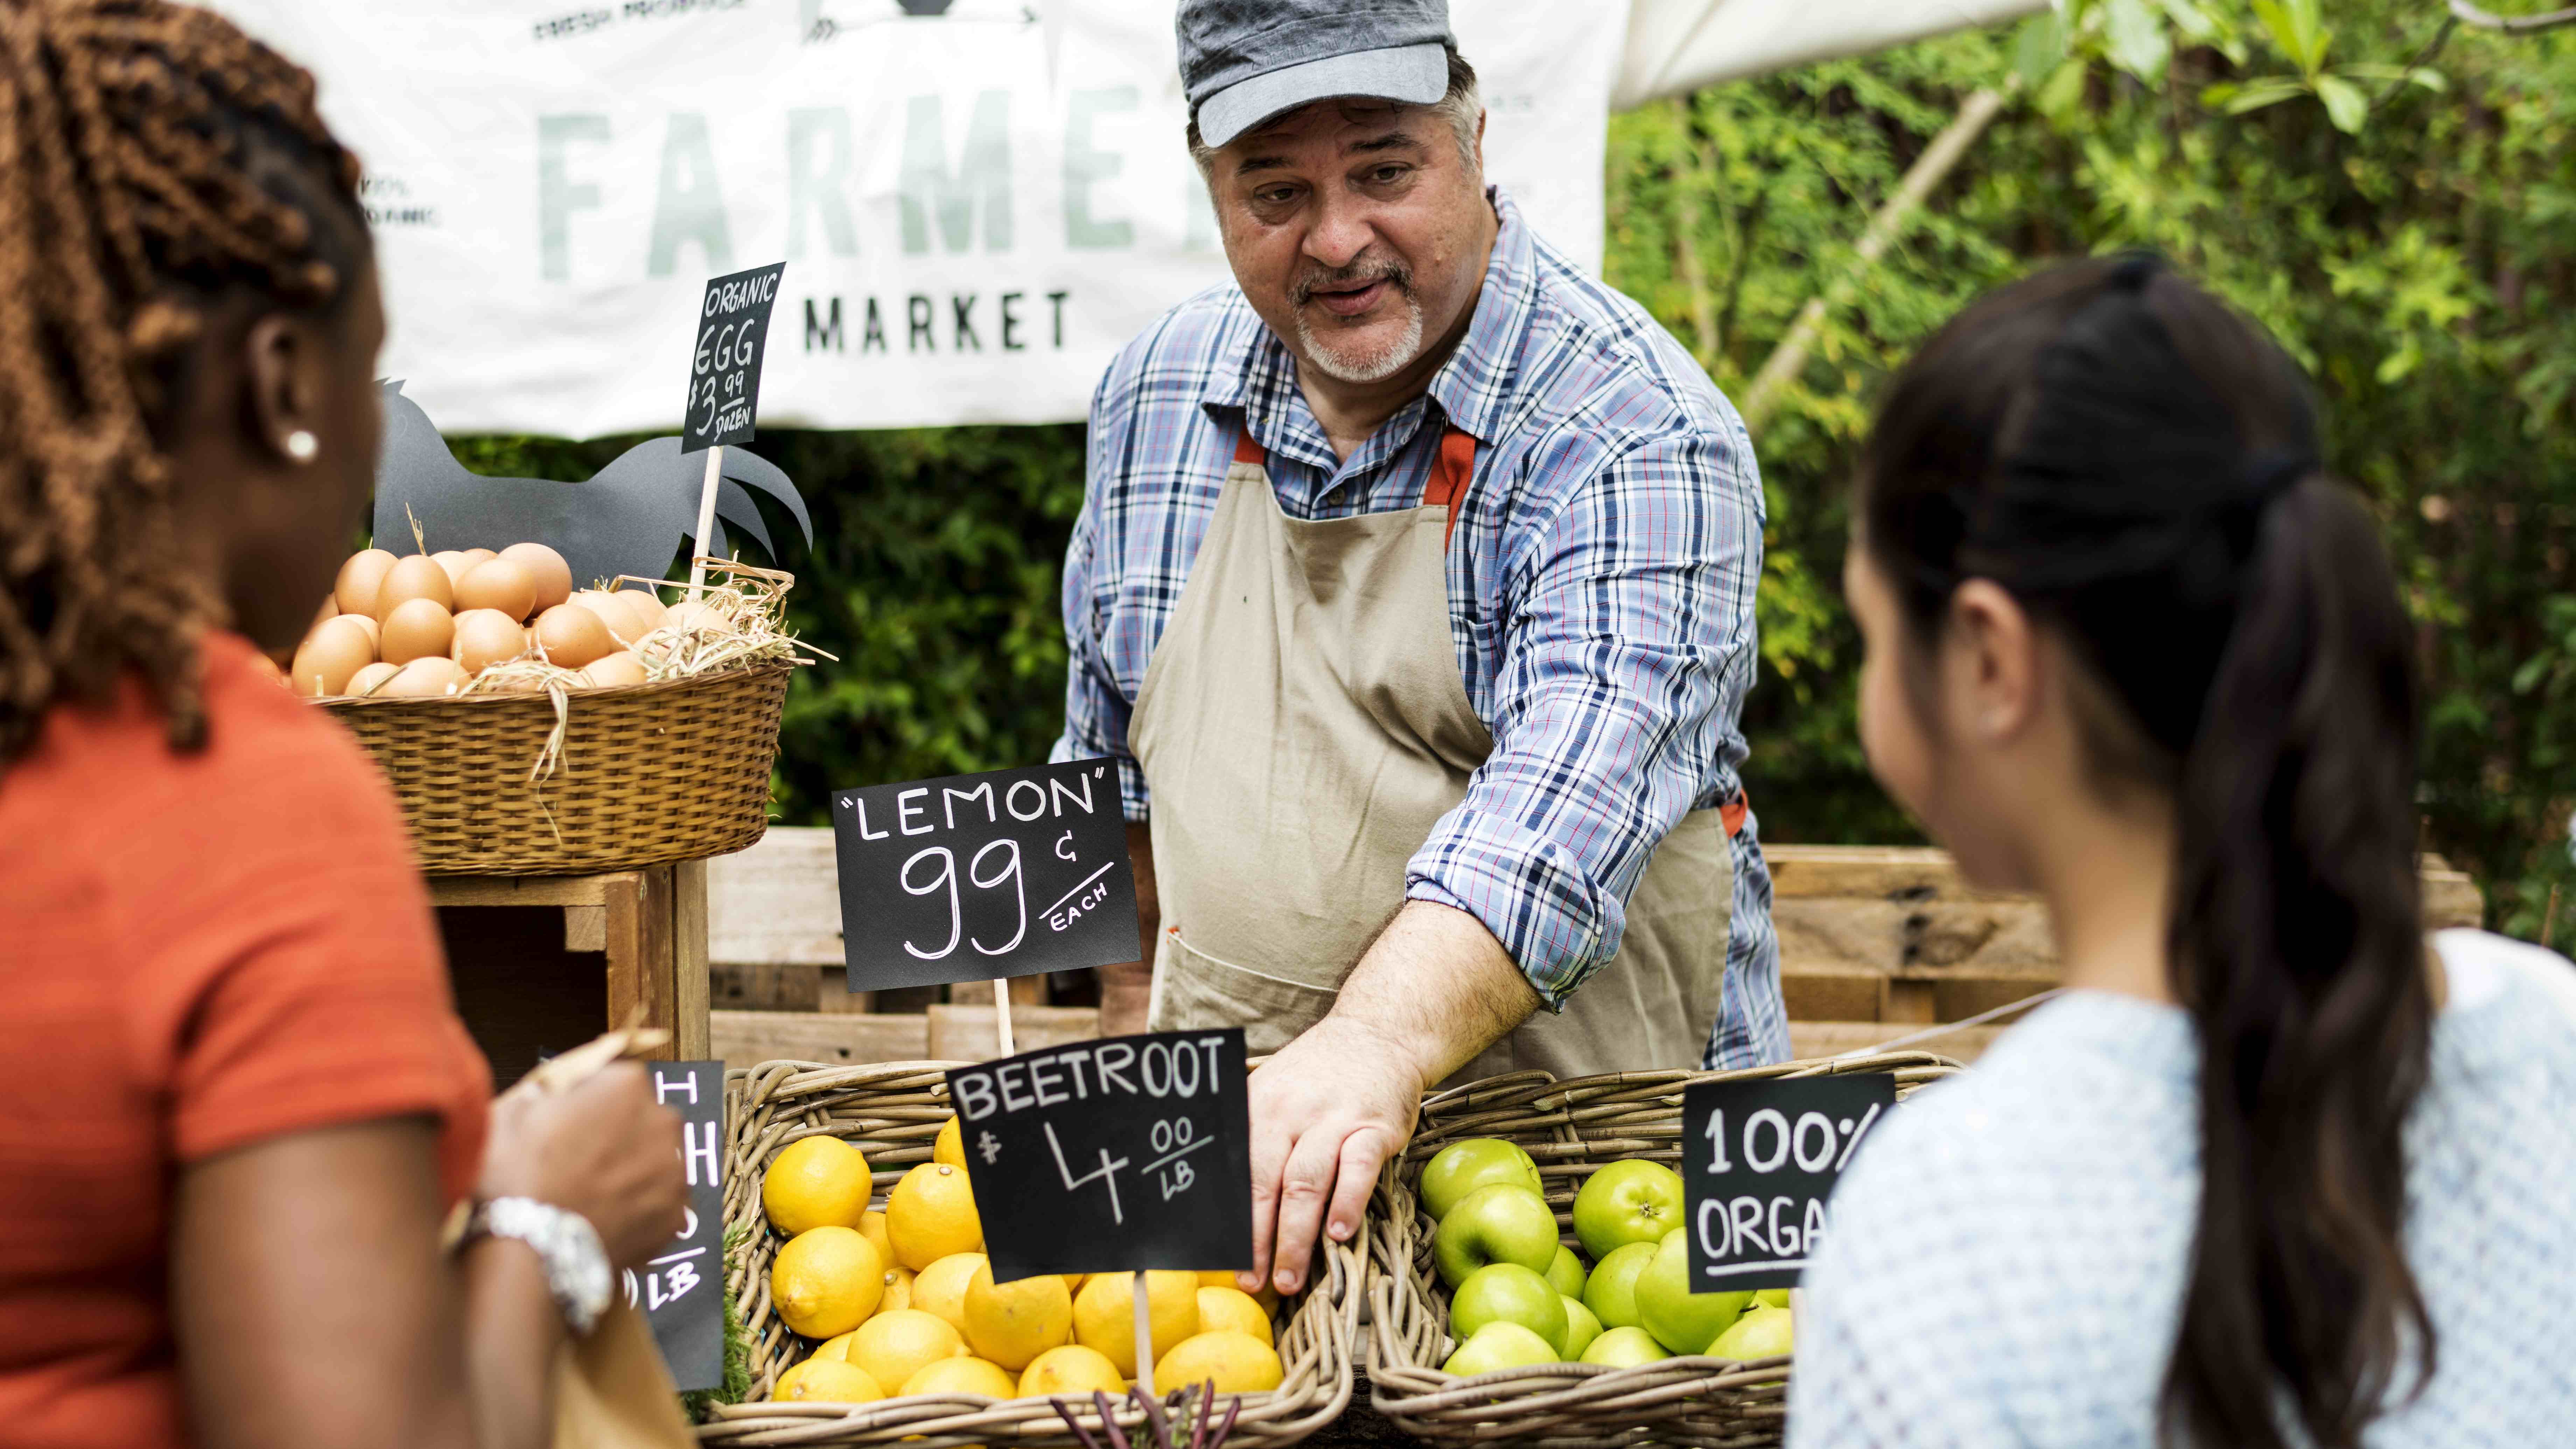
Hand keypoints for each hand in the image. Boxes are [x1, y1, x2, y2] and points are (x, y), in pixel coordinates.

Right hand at [479, 1062, 686, 1270]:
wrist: (532, 1252)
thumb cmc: (518, 1178)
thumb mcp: (512, 1114)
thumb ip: (545, 1093)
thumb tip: (551, 1095)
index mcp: (626, 1086)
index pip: (617, 1081)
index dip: (593, 1103)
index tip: (573, 1123)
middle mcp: (663, 1121)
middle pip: (645, 1119)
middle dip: (620, 1135)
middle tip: (582, 1162)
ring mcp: (675, 1171)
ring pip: (656, 1162)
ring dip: (633, 1172)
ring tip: (592, 1195)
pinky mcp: (677, 1214)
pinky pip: (660, 1203)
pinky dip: (641, 1209)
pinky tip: (608, 1218)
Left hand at [1244, 1016, 1423, 1295]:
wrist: (1378, 1034)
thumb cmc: (1318, 1077)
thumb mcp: (1273, 1092)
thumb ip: (1254, 1138)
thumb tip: (1224, 1200)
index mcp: (1258, 1109)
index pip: (1237, 1174)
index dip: (1230, 1222)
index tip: (1223, 1261)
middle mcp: (1290, 1113)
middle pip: (1265, 1184)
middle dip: (1256, 1240)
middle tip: (1252, 1281)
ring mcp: (1333, 1119)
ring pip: (1306, 1182)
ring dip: (1296, 1236)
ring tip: (1290, 1277)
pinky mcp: (1374, 1126)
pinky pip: (1357, 1167)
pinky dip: (1346, 1202)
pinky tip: (1338, 1233)